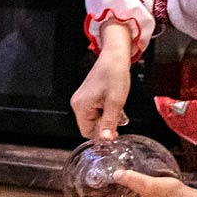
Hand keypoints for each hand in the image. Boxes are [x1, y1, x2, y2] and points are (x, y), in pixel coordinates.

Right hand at [71, 23, 133, 139]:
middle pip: (90, 126)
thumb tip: (105, 140)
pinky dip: (105, 109)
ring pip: (94, 118)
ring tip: (116, 105)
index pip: (87, 133)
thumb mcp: (115, 102)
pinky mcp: (87, 96)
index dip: (101, 134)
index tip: (115, 131)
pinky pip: (95, 110)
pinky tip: (113, 101)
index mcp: (80, 106)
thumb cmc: (114, 74)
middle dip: (105, 124)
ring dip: (107, 116)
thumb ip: (109, 123)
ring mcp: (82, 99)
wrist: (115, 56)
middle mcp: (77, 104)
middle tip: (118, 114)